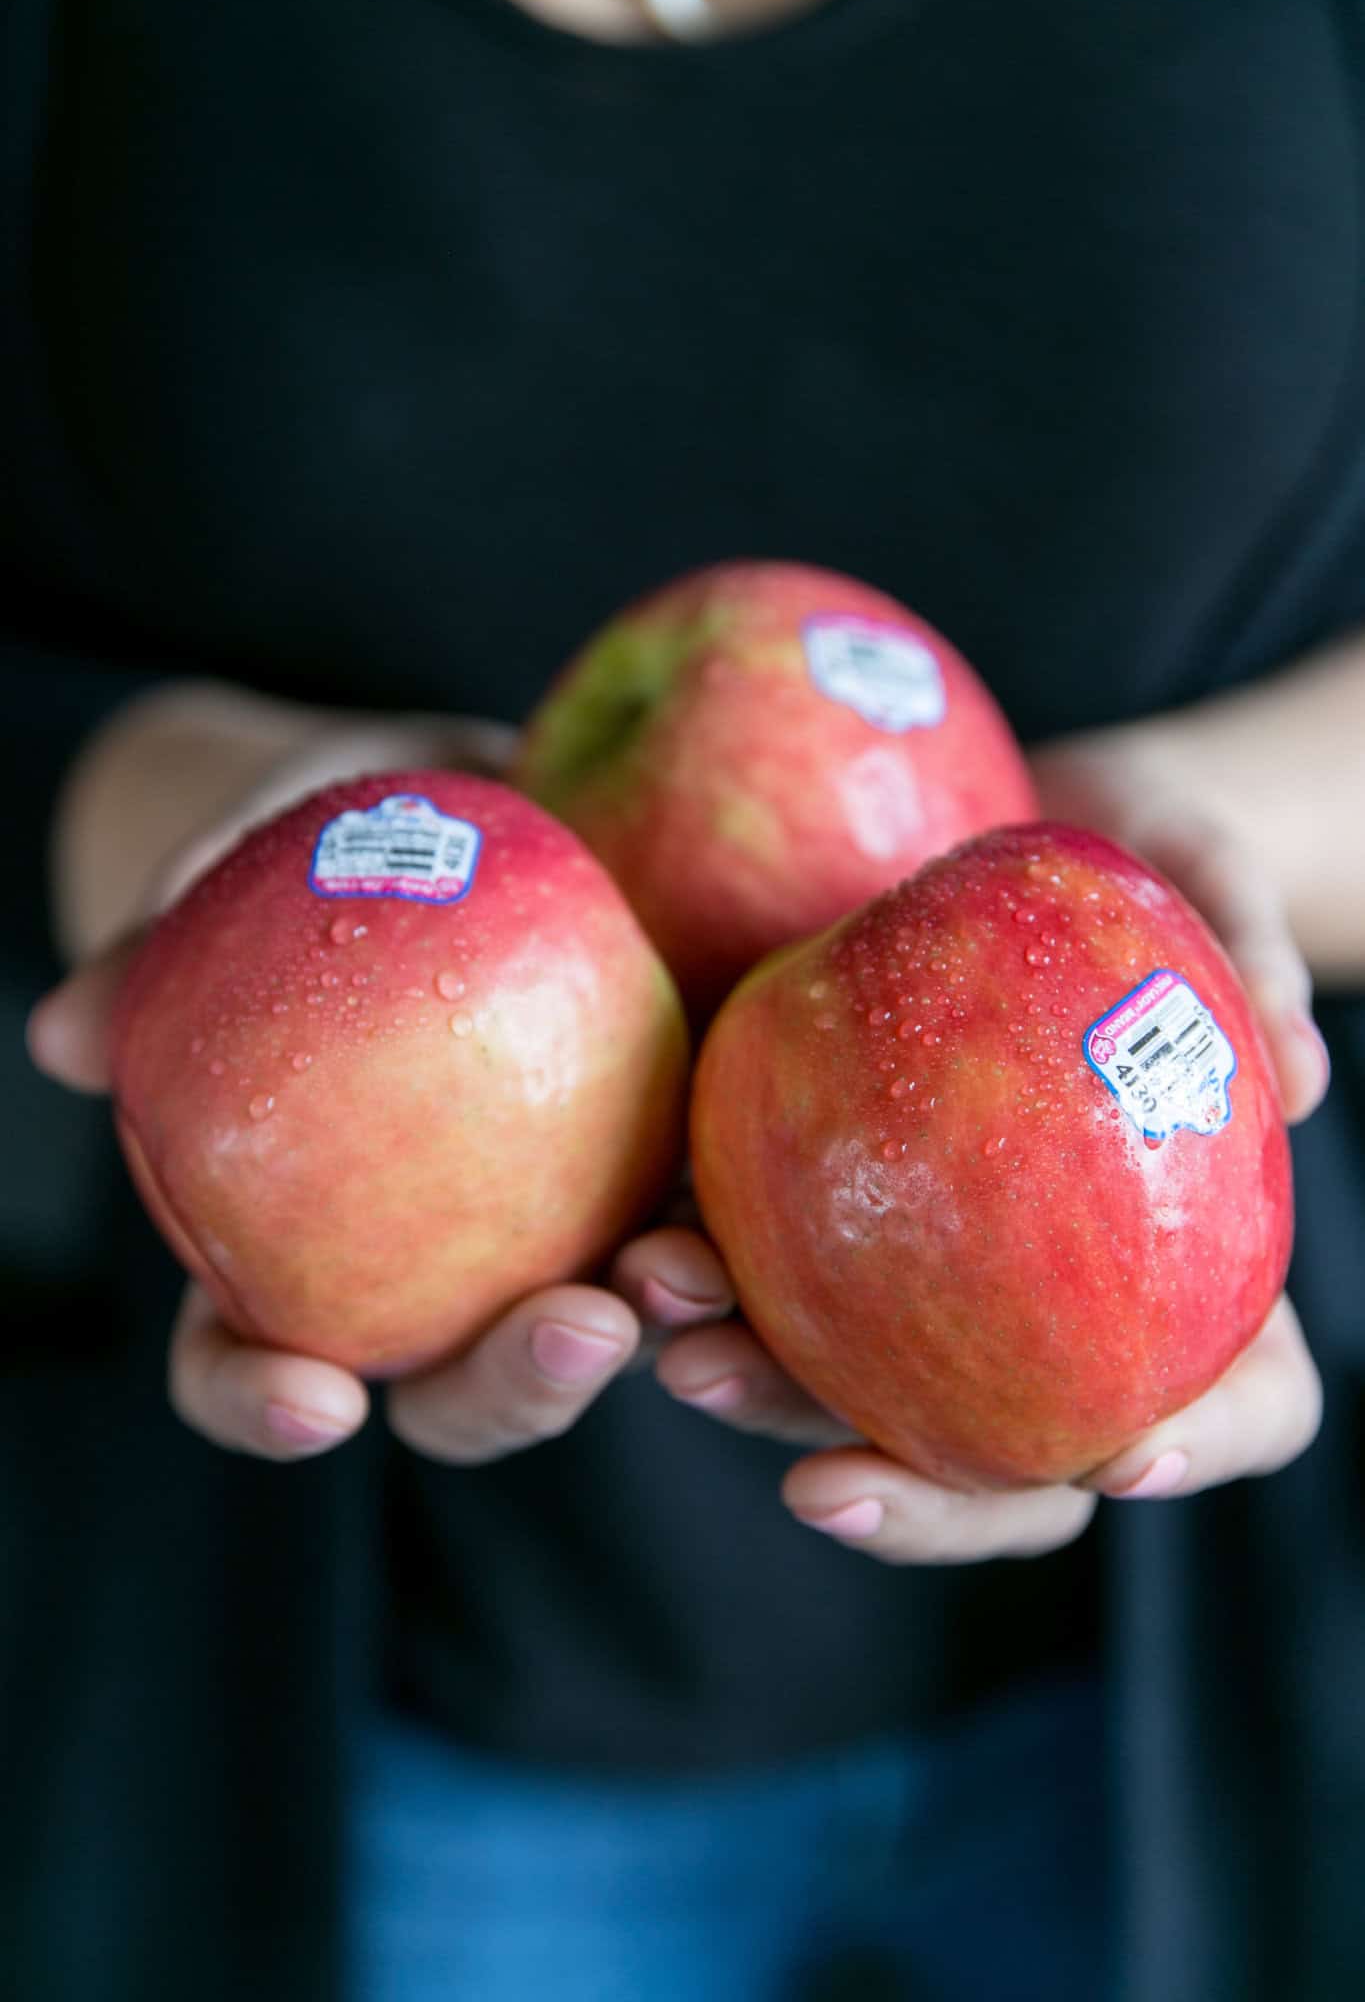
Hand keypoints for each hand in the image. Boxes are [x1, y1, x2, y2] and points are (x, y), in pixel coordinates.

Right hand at [28, 699, 746, 1464]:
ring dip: (659, 1330)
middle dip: (513, 1391)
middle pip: (459, 1386)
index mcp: (300, 1231)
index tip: (319, 1402)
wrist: (480, 786)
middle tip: (576, 1333)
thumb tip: (63, 1039)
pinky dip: (743, 1215)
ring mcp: (567, 1219)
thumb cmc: (328, 830)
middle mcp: (440, 1259)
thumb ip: (165, 941)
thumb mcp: (250, 851)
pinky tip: (780, 1170)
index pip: (251, 1354)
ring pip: (609, 1327)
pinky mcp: (677, 1153)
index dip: (266, 1399)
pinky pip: (714, 1202)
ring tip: (688, 1272)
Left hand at [650, 727, 1328, 1561]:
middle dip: (914, 1493)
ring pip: (858, 1390)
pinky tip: (636, 1260)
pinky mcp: (819, 1209)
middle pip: (1012, 1457)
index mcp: (1195, 1266)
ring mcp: (933, 1275)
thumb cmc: (1140, 851)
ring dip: (765, 1396)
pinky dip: (699, 1279)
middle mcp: (1059, 1305)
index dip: (1206, 1444)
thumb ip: (1247, 944)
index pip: (1244, 1398)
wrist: (1002, 822)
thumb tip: (1295, 1072)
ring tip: (681, 1358)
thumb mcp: (1208, 866)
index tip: (1128, 1455)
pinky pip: (760, 1268)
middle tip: (825, 1482)